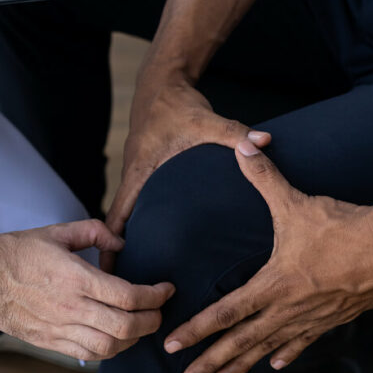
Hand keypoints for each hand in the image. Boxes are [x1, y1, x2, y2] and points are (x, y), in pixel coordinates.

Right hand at [0, 220, 174, 360]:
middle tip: (160, 310)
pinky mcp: (48, 341)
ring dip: (133, 339)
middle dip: (152, 320)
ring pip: (110, 347)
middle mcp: (70, 307)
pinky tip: (115, 338)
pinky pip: (87, 354)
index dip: (156, 295)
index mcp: (75, 278)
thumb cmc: (17, 250)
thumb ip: (94, 232)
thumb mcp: (57, 231)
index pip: (129, 296)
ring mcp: (58, 328)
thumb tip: (121, 244)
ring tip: (140, 326)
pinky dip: (109, 349)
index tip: (166, 289)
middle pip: (126, 326)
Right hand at [103, 68, 269, 269]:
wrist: (160, 85)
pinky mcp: (143, 174)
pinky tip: (147, 245)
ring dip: (124, 242)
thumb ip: (235, 134)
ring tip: (133, 276)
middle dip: (116, 253)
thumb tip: (263, 143)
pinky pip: (134, 206)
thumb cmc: (177, 105)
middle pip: (117, 223)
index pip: (118, 214)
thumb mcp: (206, 121)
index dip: (110, 243)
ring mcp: (136, 176)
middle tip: (121, 286)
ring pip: (124, 216)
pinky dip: (133, 226)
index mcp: (141, 171)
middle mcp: (133, 177)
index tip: (108, 270)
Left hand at [164, 139, 372, 372]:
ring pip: (269, 349)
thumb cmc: (344, 226)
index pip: (225, 313)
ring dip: (242, 366)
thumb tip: (244, 146)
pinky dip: (286, 354)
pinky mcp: (332, 319)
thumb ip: (265, 178)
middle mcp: (288, 309)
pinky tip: (275, 365)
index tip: (171, 344)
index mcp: (273, 285)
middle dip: (210, 362)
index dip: (196, 329)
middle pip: (241, 343)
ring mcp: (311, 318)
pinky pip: (303, 342)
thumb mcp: (297, 202)